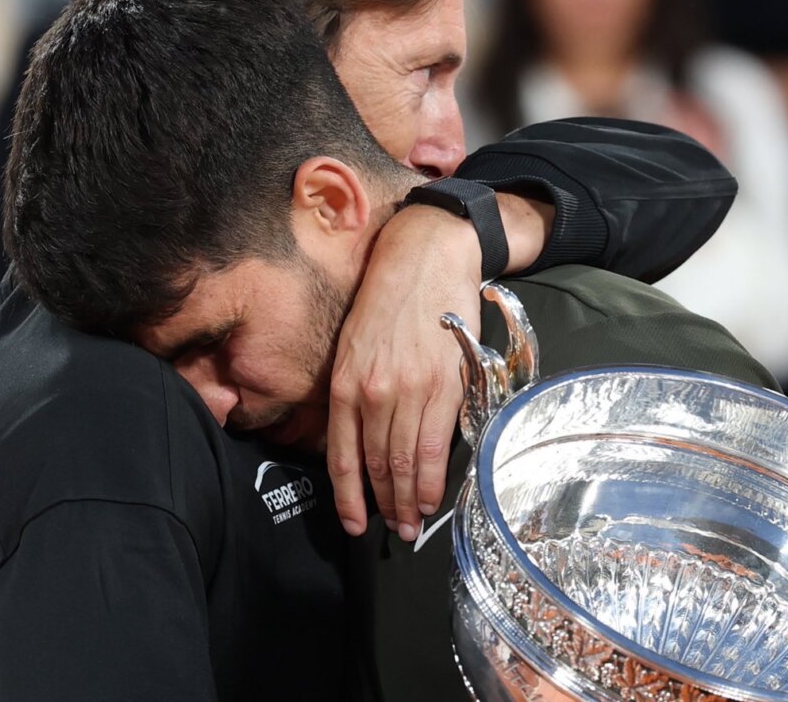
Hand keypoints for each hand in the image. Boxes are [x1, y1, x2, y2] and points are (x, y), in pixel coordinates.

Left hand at [328, 204, 481, 538]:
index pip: (342, 456)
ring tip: (413, 523)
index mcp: (344, 383)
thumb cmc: (389, 298)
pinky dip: (434, 479)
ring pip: (406, 462)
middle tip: (394, 532)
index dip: (349, 498)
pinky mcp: (445, 385)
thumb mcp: (355, 343)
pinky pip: (435, 445)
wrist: (427, 256)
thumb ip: (356, 391)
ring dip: (410, 501)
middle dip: (384, 505)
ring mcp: (409, 391)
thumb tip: (368, 441)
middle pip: (377, 466)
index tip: (354, 525)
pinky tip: (433, 497)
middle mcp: (372, 392)